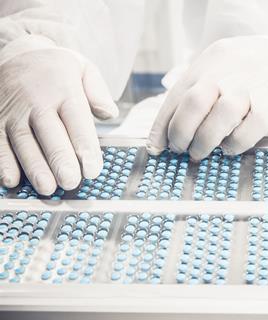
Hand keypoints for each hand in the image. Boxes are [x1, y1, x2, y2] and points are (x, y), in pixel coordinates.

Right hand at [0, 42, 117, 194]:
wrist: (17, 52)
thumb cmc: (57, 68)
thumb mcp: (83, 68)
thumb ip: (98, 92)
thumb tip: (110, 114)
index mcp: (63, 89)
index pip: (77, 121)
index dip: (85, 148)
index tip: (92, 170)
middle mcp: (36, 100)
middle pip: (50, 134)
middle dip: (60, 160)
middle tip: (71, 182)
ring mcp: (13, 110)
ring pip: (23, 142)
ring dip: (34, 167)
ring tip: (48, 188)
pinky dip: (3, 162)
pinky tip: (12, 181)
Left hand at [148, 32, 267, 159]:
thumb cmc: (254, 70)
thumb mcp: (222, 67)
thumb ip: (198, 91)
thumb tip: (167, 132)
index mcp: (210, 61)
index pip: (177, 95)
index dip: (162, 125)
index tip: (158, 147)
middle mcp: (228, 72)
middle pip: (194, 102)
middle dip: (180, 133)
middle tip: (181, 149)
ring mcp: (252, 87)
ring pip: (220, 116)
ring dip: (204, 141)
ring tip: (201, 152)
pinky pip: (248, 130)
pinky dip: (233, 145)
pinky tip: (230, 148)